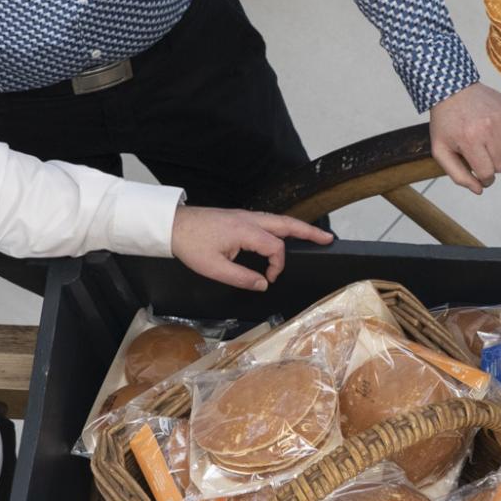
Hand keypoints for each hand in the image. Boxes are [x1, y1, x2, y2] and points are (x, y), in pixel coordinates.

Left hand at [171, 207, 332, 291]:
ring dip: (298, 227)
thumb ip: (241, 277)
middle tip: (328, 239)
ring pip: (279, 220)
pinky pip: (268, 220)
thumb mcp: (214, 268)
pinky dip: (283, 226)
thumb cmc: (190, 245)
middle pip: (287, 224)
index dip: (277, 265)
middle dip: (309, 231)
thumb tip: (263, 284)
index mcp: (246, 231)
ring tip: (315, 235)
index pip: (276, 247)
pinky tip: (285, 233)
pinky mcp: (240, 217)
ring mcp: (245, 215)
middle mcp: (250, 219)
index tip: (269, 279)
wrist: (172, 225)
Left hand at [428, 83, 500, 193]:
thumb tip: (479, 190)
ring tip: (497, 154)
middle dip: (494, 168)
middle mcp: (489, 130)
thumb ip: (458, 175)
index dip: (484, 179)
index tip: (480, 175)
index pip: (487, 173)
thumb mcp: (441, 150)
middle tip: (485, 160)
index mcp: (469, 140)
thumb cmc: (446, 122)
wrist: (453, 89)